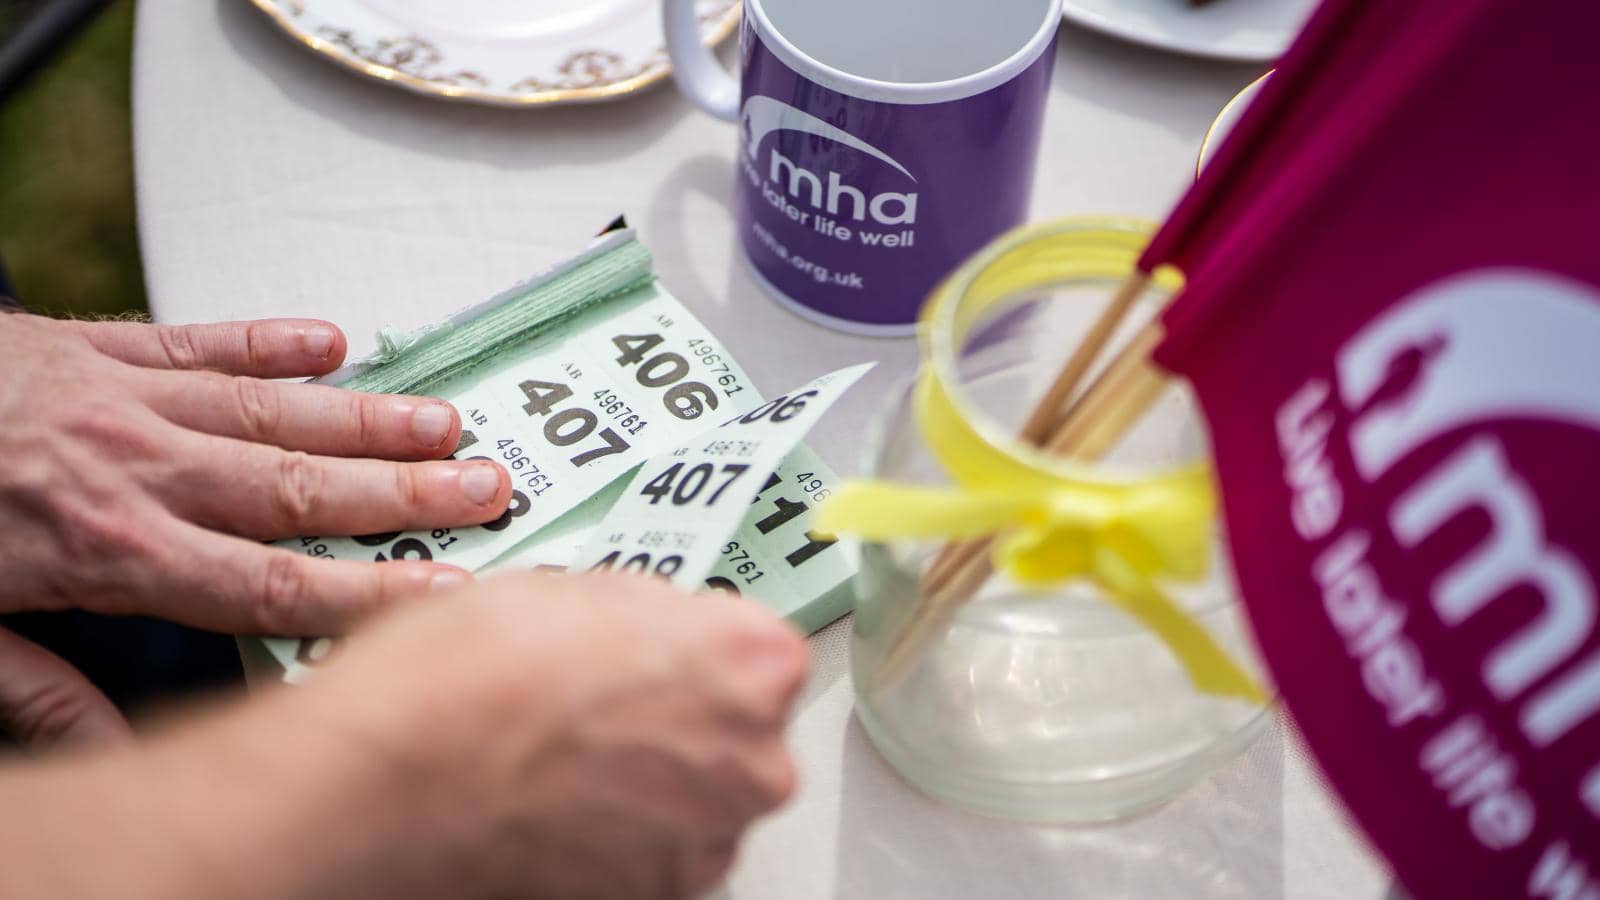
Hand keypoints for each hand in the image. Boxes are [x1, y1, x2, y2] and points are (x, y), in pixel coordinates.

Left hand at [0, 314, 512, 748]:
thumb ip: (41, 690)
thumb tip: (121, 757)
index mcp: (108, 552)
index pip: (271, 583)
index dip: (370, 591)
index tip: (449, 591)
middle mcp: (139, 470)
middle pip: (298, 489)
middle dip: (405, 493)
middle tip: (490, 485)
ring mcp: (121, 397)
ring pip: (270, 411)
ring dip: (366, 418)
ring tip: (446, 420)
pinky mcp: (89, 343)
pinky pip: (196, 337)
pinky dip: (267, 338)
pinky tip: (330, 339)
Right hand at [257, 573, 810, 899]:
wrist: (387, 788)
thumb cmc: (466, 681)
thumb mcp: (571, 588)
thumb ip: (650, 612)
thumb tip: (659, 622)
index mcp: (750, 661)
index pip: (758, 646)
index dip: (697, 647)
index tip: (661, 652)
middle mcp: (754, 758)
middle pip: (741, 727)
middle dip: (684, 714)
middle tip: (603, 701)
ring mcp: (709, 837)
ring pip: (702, 793)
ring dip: (657, 776)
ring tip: (570, 754)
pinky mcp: (661, 894)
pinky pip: (661, 848)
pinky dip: (627, 831)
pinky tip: (563, 800)